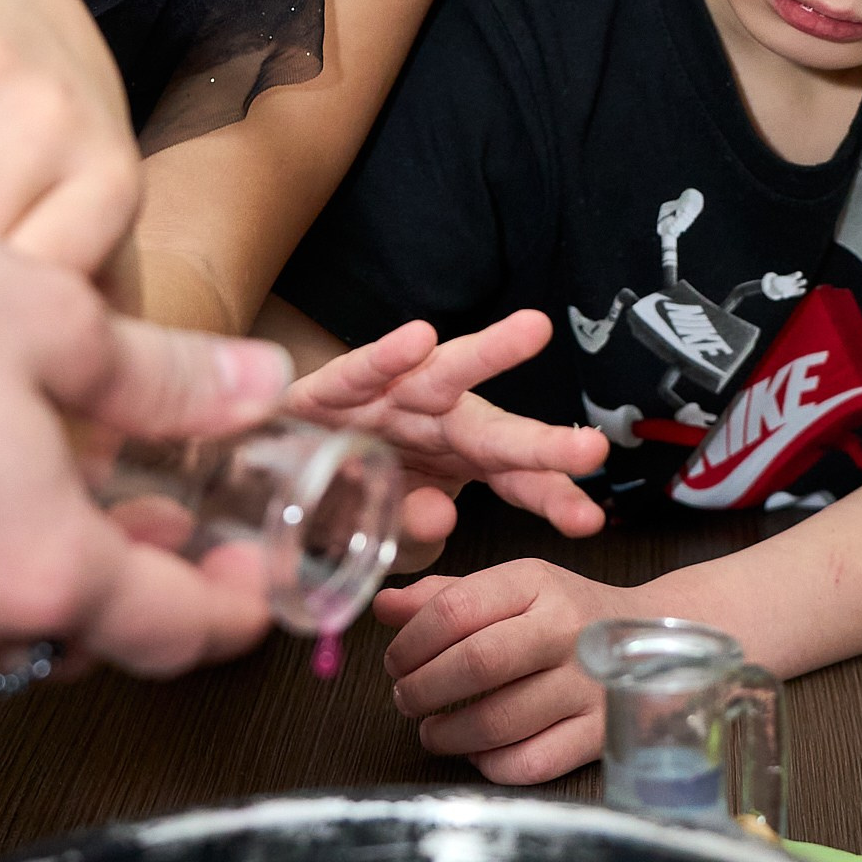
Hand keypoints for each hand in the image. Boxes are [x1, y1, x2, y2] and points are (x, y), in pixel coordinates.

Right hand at [284, 312, 607, 557]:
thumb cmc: (342, 491)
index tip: (588, 520)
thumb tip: (441, 517)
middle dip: (542, 444)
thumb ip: (412, 528)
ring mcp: (388, 403)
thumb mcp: (384, 527)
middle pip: (494, 433)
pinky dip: (387, 357)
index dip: (550, 498)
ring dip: (488, 355)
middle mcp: (434, 425)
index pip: (514, 482)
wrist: (270, 458)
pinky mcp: (332, 391)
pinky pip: (361, 373)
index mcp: (459, 461)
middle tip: (591, 450)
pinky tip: (418, 339)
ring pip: (441, 378)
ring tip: (532, 332)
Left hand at [377, 558, 623, 781]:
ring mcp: (588, 684)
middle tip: (406, 699)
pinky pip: (531, 762)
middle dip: (423, 690)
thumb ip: (445, 597)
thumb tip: (383, 606)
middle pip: (476, 664)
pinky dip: (491, 764)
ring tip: (432, 731)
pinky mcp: (601, 733)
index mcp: (536, 583)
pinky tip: (478, 751)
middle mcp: (566, 629)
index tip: (394, 662)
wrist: (656, 639)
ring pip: (499, 721)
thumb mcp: (511, 589)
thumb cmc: (564, 615)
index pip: (454, 608)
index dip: (410, 642)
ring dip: (447, 734)